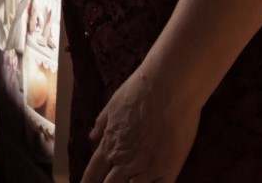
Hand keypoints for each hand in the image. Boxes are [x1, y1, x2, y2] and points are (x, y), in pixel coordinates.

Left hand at [80, 65, 200, 182]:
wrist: (168, 88)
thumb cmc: (139, 92)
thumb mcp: (112, 105)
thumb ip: (102, 125)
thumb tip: (92, 137)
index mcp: (109, 145)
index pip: (93, 172)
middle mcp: (125, 160)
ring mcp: (147, 167)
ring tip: (130, 182)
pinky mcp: (169, 169)